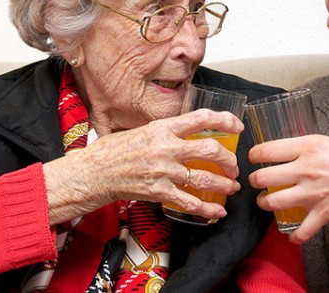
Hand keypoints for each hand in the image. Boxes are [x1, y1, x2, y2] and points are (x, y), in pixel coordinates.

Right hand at [43, 108, 242, 223]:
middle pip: (210, 149)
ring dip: (224, 183)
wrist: (92, 174)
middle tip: (234, 165)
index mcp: (162, 128)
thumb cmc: (112, 151)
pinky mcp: (160, 192)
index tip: (236, 125)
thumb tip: (185, 130)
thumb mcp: (140, 130)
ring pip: (205, 177)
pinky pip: (190, 201)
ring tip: (232, 186)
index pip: (201, 118)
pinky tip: (218, 210)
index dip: (224, 120)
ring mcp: (164, 171)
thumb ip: (164, 131)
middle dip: (229, 159)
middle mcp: (166, 148)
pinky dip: (208, 208)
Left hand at [248, 133, 328, 243]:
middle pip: (263, 178)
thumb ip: (323, 143)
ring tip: (268, 202)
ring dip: (266, 204)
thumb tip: (313, 148)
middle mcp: (306, 169)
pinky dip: (294, 236)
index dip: (254, 154)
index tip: (253, 157)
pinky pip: (301, 231)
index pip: (268, 150)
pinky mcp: (324, 213)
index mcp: (310, 146)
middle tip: (257, 181)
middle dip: (255, 180)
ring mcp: (313, 193)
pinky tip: (292, 235)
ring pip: (273, 203)